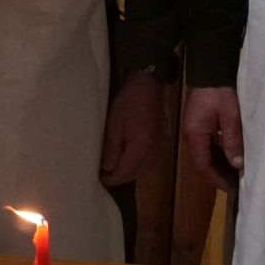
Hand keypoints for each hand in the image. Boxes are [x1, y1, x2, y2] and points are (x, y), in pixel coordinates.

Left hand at [99, 70, 162, 185]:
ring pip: (144, 169)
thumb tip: (107, 169)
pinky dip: (139, 164)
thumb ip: (111, 148)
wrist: (148, 85)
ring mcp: (162, 147)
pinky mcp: (164, 142)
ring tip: (114, 168)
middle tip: (104, 175)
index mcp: (142, 147)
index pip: (126, 172)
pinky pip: (151, 161)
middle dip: (120, 177)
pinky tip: (129, 160)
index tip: (99, 179)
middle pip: (136, 173)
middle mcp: (155, 151)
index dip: (112, 178)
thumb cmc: (128, 101)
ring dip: (130, 172)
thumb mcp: (114, 123)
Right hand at [182, 85, 243, 190]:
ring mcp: (193, 130)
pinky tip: (229, 160)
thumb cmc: (221, 92)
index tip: (231, 189)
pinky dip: (217, 155)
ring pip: (204, 155)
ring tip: (234, 177)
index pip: (203, 165)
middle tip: (236, 187)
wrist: (211, 69)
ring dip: (218, 166)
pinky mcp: (198, 125)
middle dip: (218, 176)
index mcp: (195, 135)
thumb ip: (232, 141)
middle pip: (202, 162)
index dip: (216, 179)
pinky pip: (207, 146)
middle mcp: (190, 135)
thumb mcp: (230, 116)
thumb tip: (237, 165)